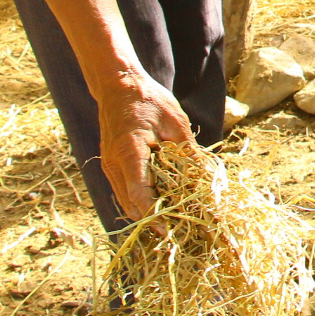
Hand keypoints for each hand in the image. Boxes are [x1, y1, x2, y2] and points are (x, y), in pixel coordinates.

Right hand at [96, 68, 192, 220]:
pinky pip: (124, 190)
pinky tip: (158, 202)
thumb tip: (205, 177)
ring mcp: (109, 165)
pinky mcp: (111, 164)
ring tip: (170, 221)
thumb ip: (188, 151)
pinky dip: (139, 199)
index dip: (155, 215)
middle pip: (130, 204)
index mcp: (129, 152)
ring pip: (125, 200)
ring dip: (145, 212)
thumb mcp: (175, 122)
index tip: (170, 229)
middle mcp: (113, 163)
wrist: (118, 84)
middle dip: (152, 220)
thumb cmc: (147, 99)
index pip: (139, 194)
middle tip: (177, 230)